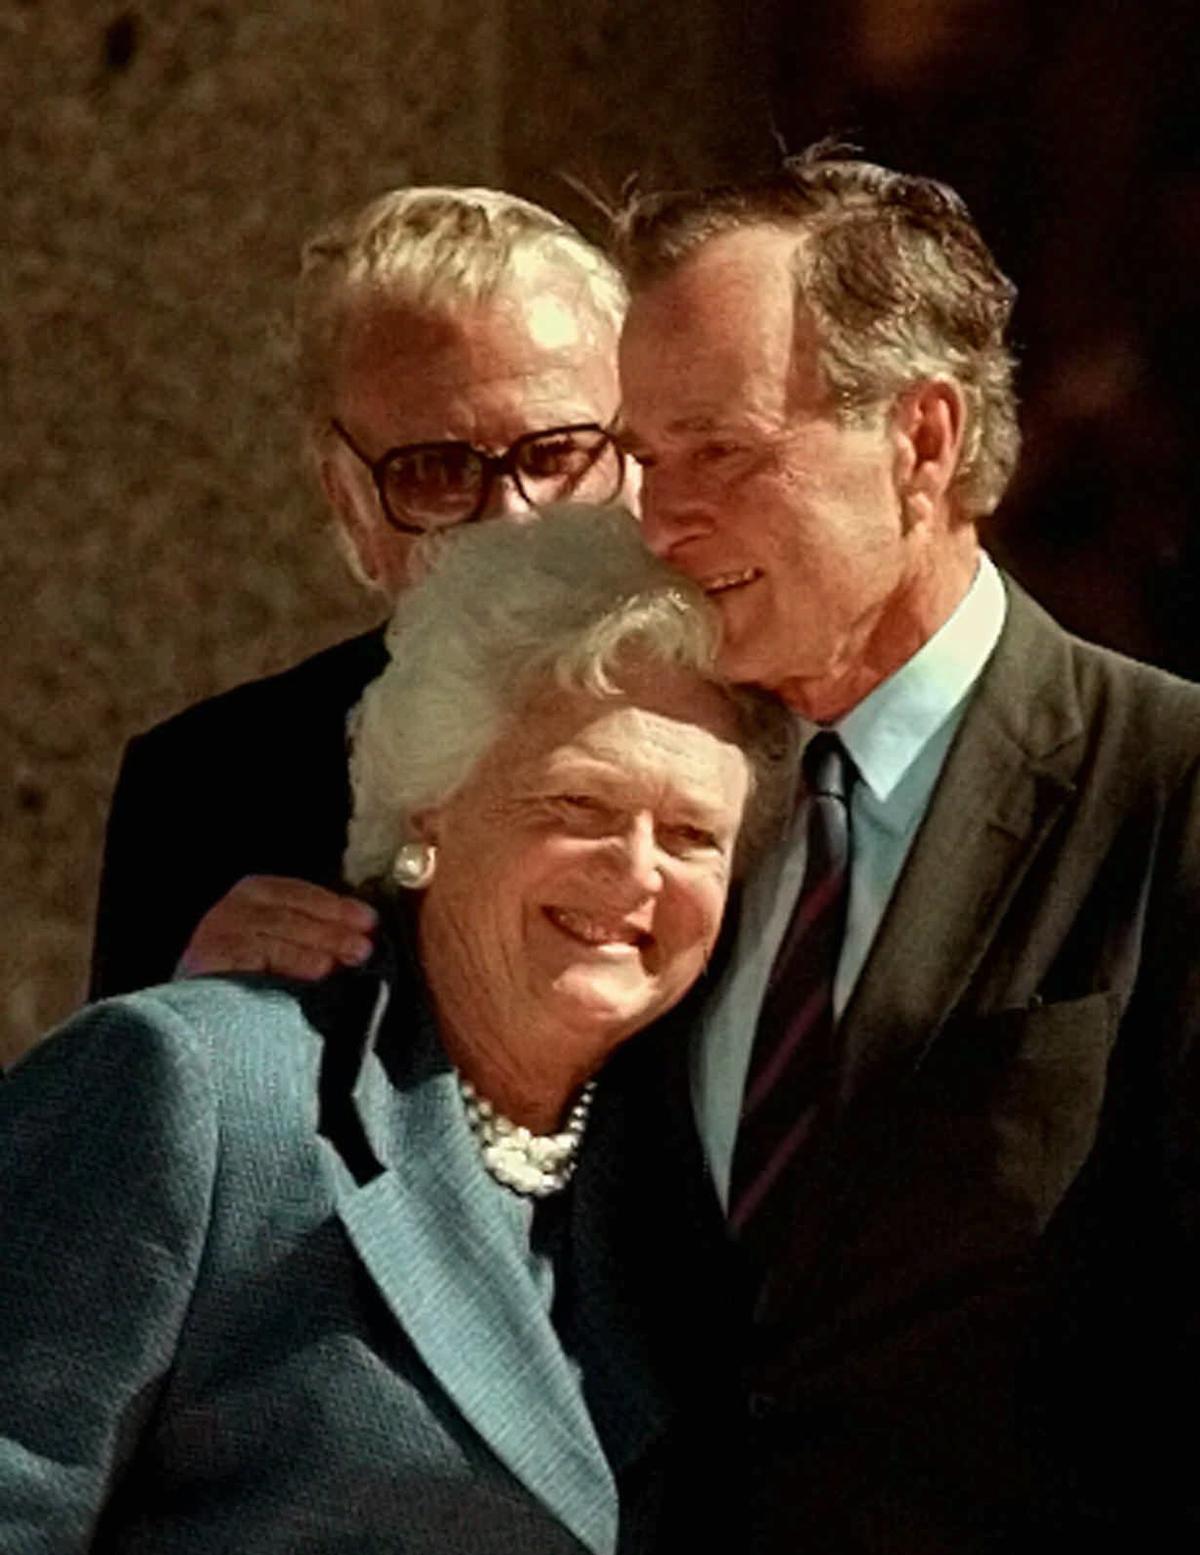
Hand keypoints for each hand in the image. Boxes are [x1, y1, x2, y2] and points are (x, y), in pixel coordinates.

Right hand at [177, 876, 378, 980]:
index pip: (298, 894)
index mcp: (253, 897)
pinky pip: (260, 953)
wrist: (206, 1033)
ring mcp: (217, 930)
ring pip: (279, 928)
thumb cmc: (255, 989)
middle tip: (367, 947)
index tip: (370, 921)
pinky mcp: (208, 956)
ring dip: (323, 941)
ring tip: (354, 957)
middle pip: (291, 911)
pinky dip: (294, 959)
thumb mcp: (287, 951)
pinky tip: (322, 970)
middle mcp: (231, 908)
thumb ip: (316, 936)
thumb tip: (364, 935)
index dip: (336, 906)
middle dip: (334, 928)